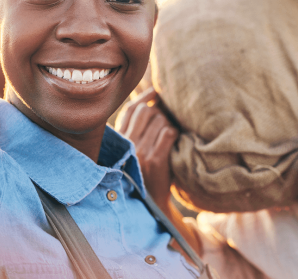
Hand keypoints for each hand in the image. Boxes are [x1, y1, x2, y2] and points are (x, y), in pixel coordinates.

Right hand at [115, 88, 177, 210]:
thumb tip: (152, 97)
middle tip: (171, 116)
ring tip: (174, 131)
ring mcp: (140, 153)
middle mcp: (126, 145)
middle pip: (147, 111)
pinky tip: (178, 140)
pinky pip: (168, 133)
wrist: (151, 206)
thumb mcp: (134, 150)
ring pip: (159, 120)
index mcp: (120, 140)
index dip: (145, 97)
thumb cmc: (147, 173)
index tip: (157, 90)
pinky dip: (176, 133)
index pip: (131, 109)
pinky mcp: (155, 161)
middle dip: (161, 110)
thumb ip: (138, 127)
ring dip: (170, 122)